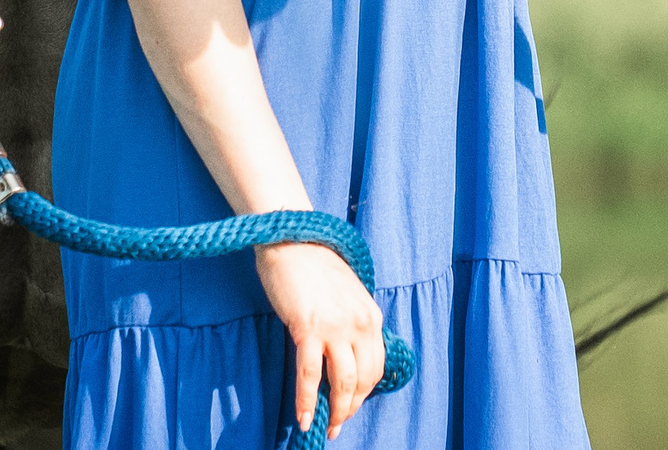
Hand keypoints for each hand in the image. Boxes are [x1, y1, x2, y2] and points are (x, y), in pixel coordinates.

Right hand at [255, 239, 384, 438]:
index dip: (364, 393)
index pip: (376, 366)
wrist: (291, 239)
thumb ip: (352, 323)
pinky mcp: (308, 328)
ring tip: (324, 427)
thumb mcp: (347, 295)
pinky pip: (310, 375)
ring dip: (335, 411)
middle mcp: (360, 324)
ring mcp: (336, 327)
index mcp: (372, 316)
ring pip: (342, 383)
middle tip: (337, 424)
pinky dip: (307, 401)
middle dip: (351, 407)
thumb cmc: (314, 266)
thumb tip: (346, 357)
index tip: (351, 406)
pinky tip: (303, 418)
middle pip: (363, 379)